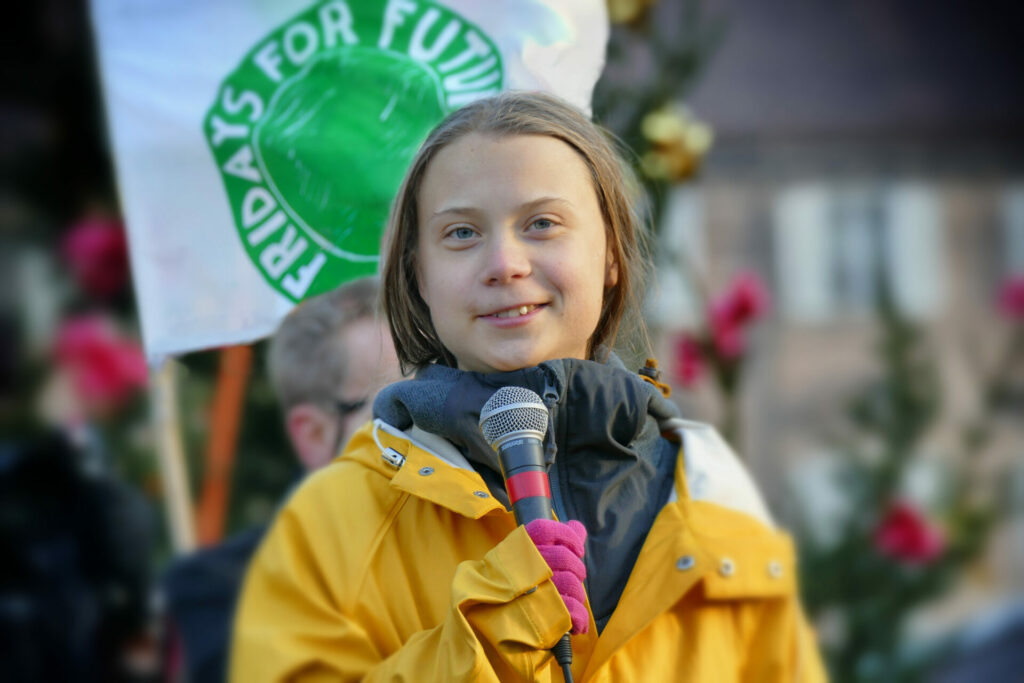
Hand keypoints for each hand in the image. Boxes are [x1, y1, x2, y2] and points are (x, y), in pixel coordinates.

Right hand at [524, 519, 588, 634]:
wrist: (494, 614)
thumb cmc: (518, 580)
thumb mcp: (532, 554)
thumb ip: (559, 537)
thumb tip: (577, 526)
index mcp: (521, 546)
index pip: (547, 530)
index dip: (567, 536)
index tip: (578, 550)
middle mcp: (525, 563)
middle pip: (564, 556)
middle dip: (577, 569)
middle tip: (575, 577)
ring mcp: (533, 587)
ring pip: (570, 582)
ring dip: (578, 594)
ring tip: (571, 599)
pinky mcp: (541, 611)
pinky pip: (570, 608)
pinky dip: (579, 615)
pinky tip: (578, 621)